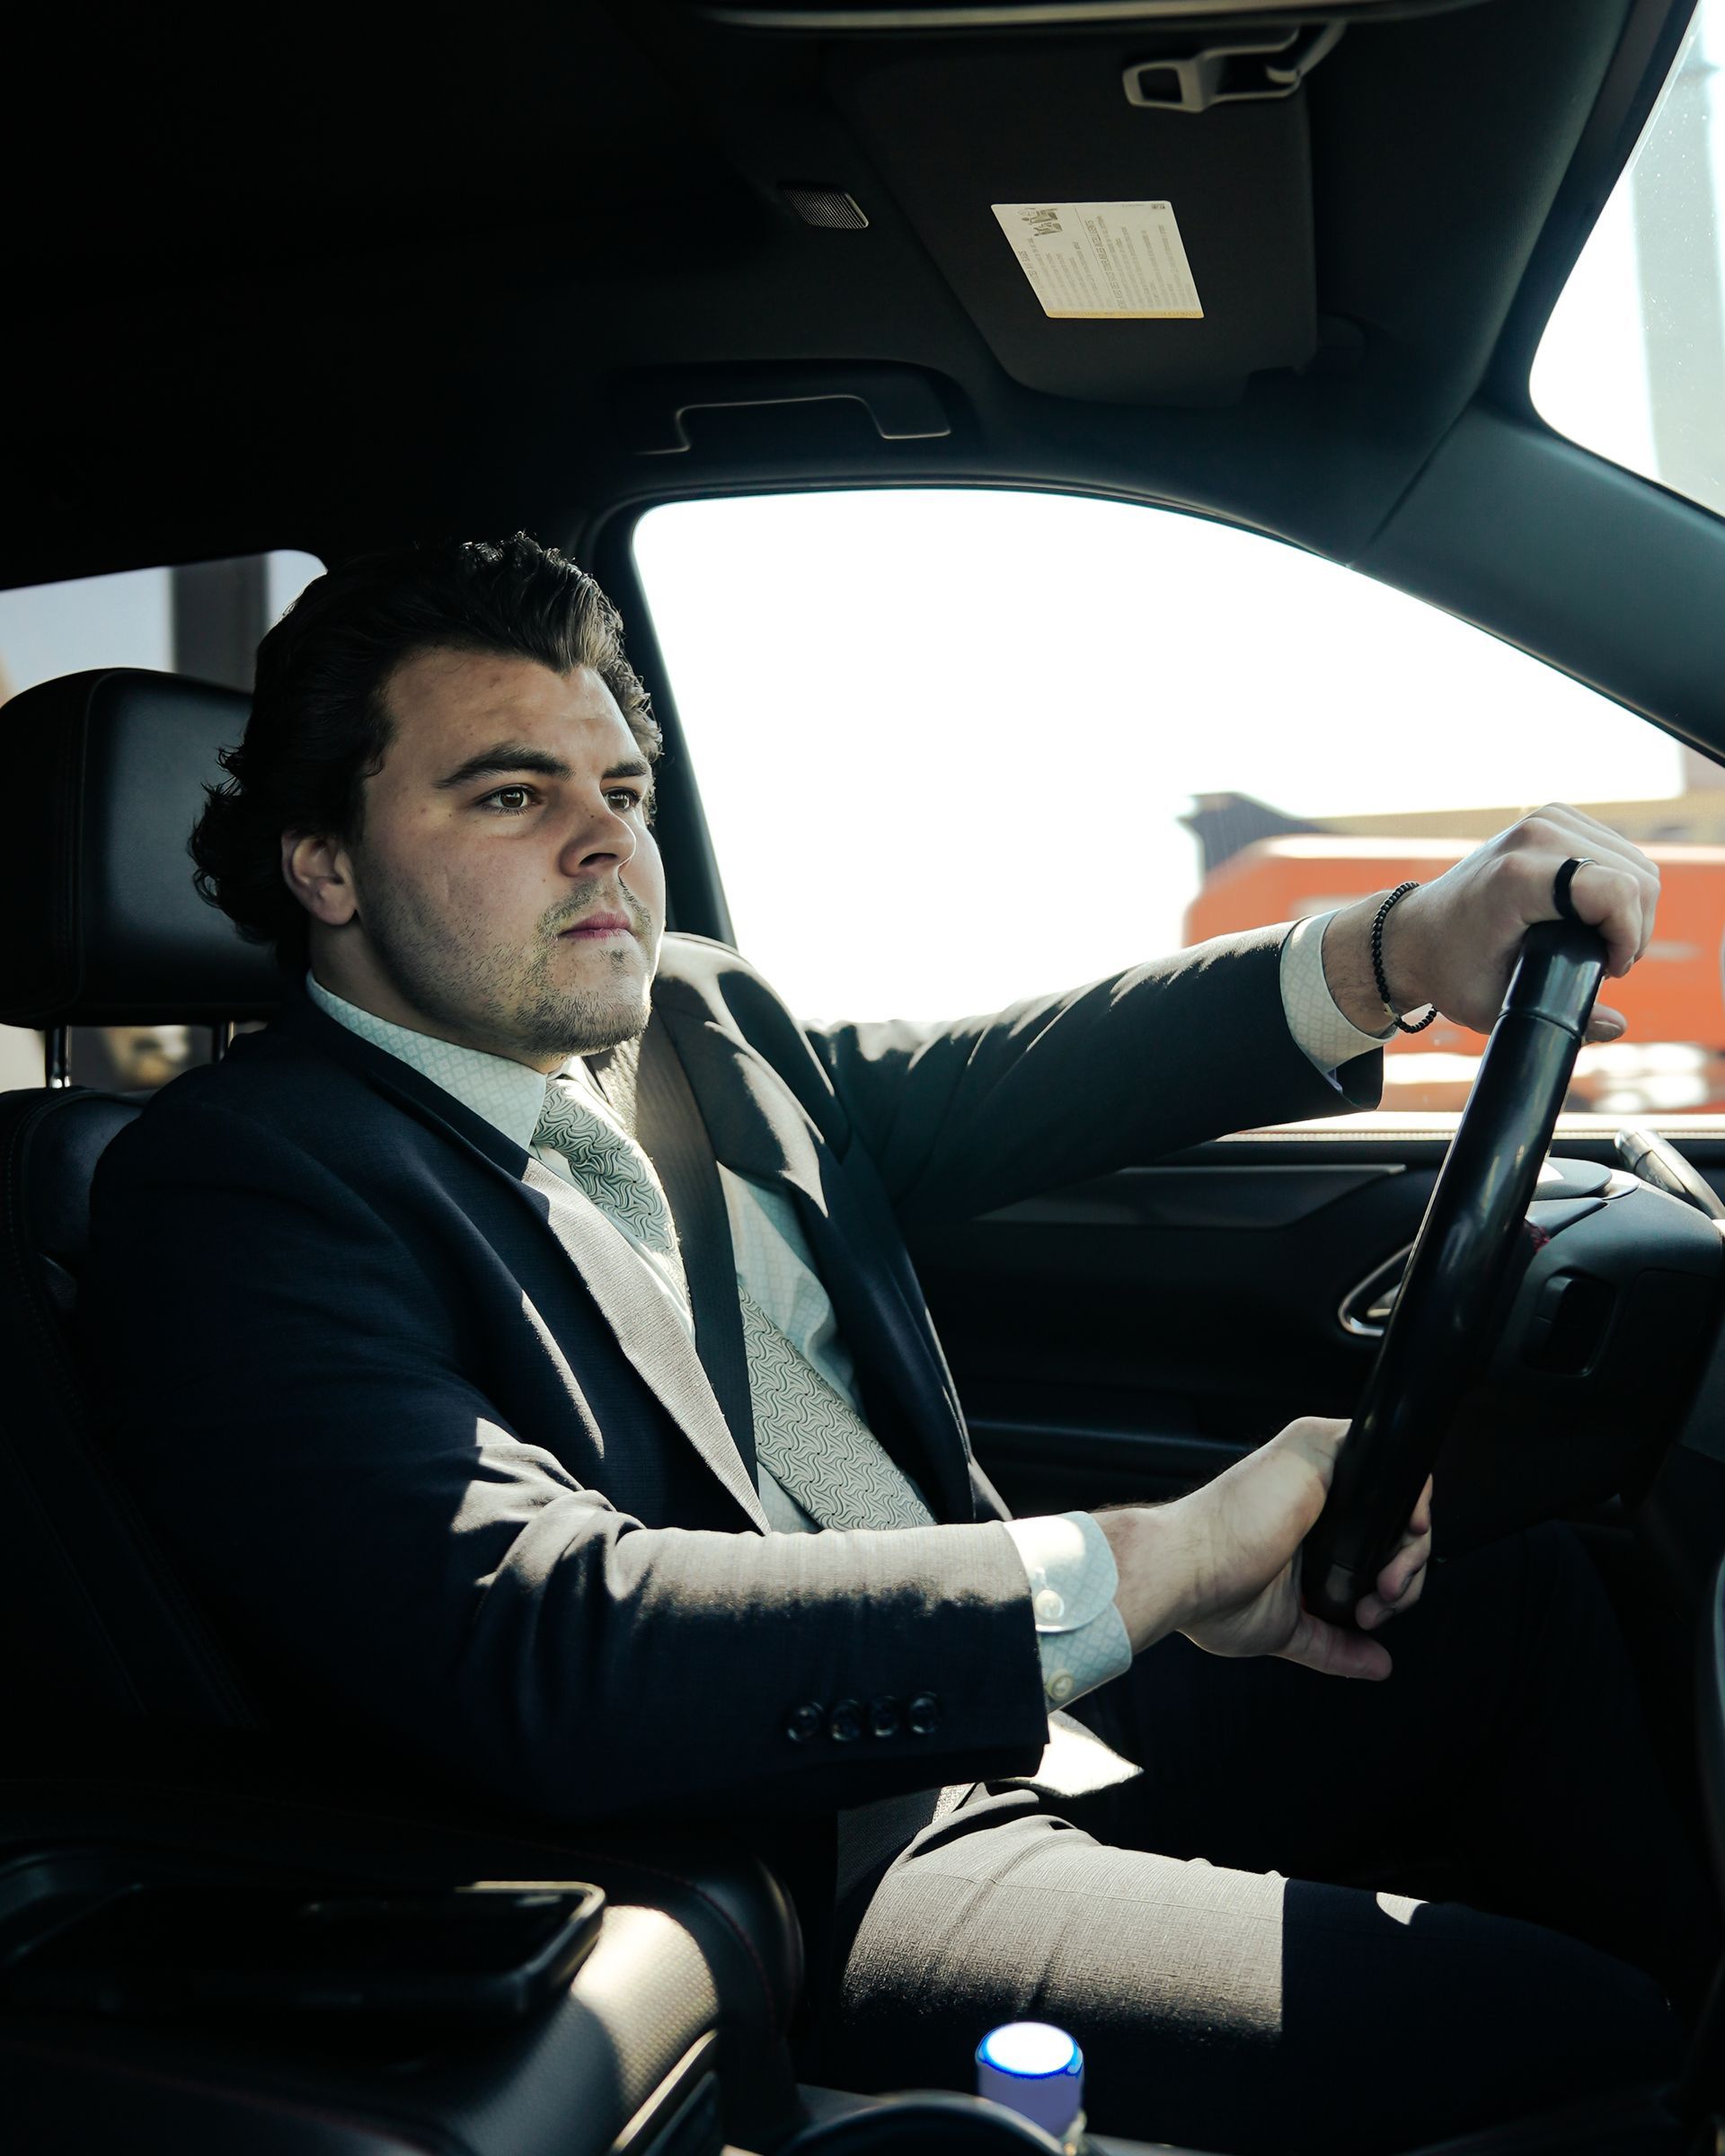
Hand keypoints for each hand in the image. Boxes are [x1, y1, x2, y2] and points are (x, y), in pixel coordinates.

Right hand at [1096, 1418, 1431, 1680]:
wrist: (1186, 1571)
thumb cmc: (1212, 1594)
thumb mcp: (1286, 1630)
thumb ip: (1333, 1645)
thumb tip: (1378, 1665)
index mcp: (1305, 1530)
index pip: (1371, 1548)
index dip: (1388, 1582)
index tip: (1368, 1616)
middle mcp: (1314, 1495)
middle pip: (1391, 1526)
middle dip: (1404, 1576)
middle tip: (1379, 1606)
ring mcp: (1316, 1469)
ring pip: (1396, 1495)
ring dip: (1410, 1549)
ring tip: (1382, 1589)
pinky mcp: (1317, 1447)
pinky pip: (1386, 1455)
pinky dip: (1410, 1493)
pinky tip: (1402, 1533)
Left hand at [1322, 805, 1657, 1041]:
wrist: (1413, 934)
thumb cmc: (1451, 971)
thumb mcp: (1496, 1005)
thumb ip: (1561, 1017)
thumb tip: (1616, 1025)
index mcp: (1518, 878)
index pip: (1615, 890)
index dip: (1627, 935)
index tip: (1608, 969)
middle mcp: (1534, 838)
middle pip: (1634, 876)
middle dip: (1633, 927)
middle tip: (1604, 963)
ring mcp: (1544, 821)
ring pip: (1633, 861)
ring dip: (1630, 907)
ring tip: (1599, 942)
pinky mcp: (1553, 817)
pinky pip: (1616, 849)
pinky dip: (1618, 884)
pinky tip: (1595, 913)